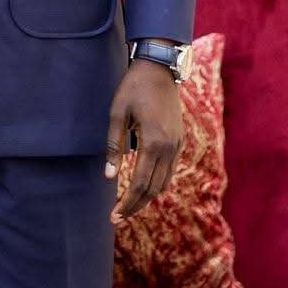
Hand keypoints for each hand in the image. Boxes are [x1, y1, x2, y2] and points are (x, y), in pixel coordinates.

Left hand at [106, 53, 183, 222]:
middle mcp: (169, 148)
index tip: (113, 216)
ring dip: (146, 197)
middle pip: (153, 189)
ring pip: (163, 183)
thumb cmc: (133, 88)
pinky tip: (142, 187)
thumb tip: (108, 177)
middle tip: (117, 218)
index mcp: (153, 142)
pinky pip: (169, 171)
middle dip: (135, 206)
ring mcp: (177, 145)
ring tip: (127, 206)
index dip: (126, 203)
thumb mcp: (117, 113)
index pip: (139, 184)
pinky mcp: (179, 140)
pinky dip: (156, 183)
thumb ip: (113, 146)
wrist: (159, 68)